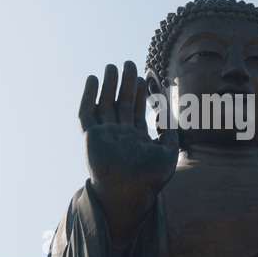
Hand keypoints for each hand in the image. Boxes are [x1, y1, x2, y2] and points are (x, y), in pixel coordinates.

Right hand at [78, 61, 178, 243]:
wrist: (129, 193)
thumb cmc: (150, 178)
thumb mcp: (169, 152)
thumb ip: (170, 132)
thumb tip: (169, 115)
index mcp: (136, 138)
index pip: (137, 110)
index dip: (141, 92)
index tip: (145, 76)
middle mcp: (119, 134)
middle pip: (121, 102)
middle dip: (126, 83)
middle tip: (130, 63)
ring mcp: (104, 134)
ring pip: (104, 103)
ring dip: (108, 85)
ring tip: (112, 66)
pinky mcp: (90, 136)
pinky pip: (86, 113)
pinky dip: (88, 95)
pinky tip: (93, 79)